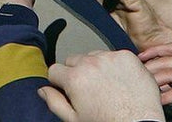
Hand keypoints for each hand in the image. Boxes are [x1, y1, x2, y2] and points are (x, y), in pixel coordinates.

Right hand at [39, 50, 163, 121]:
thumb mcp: (75, 119)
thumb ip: (54, 102)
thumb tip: (43, 90)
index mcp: (74, 78)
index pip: (54, 69)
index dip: (60, 82)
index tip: (68, 90)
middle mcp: (91, 63)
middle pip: (74, 60)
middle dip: (77, 72)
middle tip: (90, 90)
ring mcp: (111, 57)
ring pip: (94, 56)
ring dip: (96, 67)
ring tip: (107, 86)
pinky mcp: (128, 56)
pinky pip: (114, 55)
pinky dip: (115, 66)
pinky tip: (120, 81)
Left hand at [140, 43, 171, 121]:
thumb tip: (163, 78)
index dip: (156, 49)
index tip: (141, 56)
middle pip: (169, 60)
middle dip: (150, 65)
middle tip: (136, 72)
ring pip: (171, 74)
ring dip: (154, 80)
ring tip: (143, 86)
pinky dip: (165, 96)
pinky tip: (157, 101)